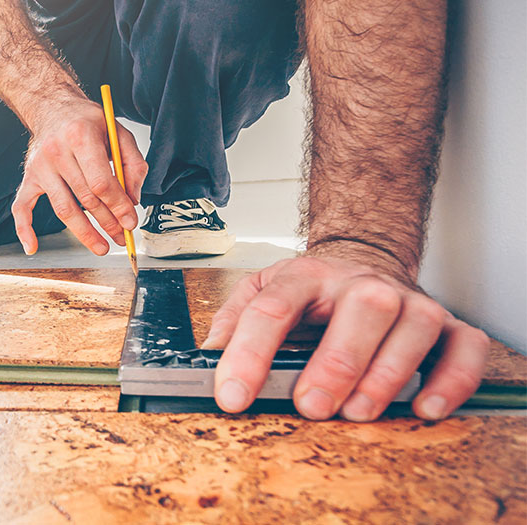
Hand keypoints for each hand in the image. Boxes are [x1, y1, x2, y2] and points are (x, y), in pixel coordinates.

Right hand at [11, 98, 147, 255]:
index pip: (100, 182)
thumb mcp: (118, 132)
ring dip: (84, 233)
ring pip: (63, 209)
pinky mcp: (29, 178)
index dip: (117, 206)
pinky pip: (22, 207)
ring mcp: (40, 167)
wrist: (54, 108)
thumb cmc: (88, 123)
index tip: (130, 222)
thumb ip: (133, 163)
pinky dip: (24, 229)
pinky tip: (31, 248)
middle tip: (121, 237)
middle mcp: (56, 152)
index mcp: (81, 137)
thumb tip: (133, 200)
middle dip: (107, 222)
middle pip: (85, 199)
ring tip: (101, 247)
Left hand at [207, 245, 489, 420]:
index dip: (248, 354)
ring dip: (387, 374)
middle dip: (336, 362)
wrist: (363, 260)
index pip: (272, 308)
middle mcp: (360, 284)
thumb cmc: (311, 291)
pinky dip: (451, 379)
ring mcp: (408, 301)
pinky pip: (463, 348)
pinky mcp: (446, 325)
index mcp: (305, 276)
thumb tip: (208, 357)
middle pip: (360, 310)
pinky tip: (424, 407)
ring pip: (413, 327)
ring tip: (359, 411)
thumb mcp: (262, 291)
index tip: (232, 396)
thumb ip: (233, 320)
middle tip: (311, 406)